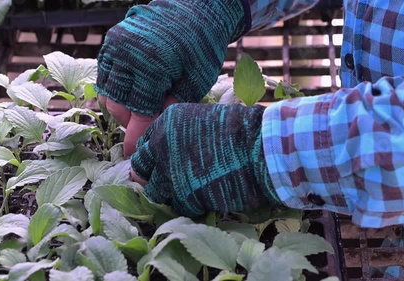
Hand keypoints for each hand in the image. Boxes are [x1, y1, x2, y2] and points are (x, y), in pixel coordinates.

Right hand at [95, 0, 247, 156]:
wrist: (196, 9)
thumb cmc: (202, 47)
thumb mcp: (195, 82)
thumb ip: (171, 107)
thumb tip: (149, 133)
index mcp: (151, 65)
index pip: (139, 112)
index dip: (137, 136)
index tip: (134, 154)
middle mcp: (126, 54)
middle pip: (117, 105)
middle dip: (130, 121)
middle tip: (145, 126)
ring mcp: (115, 45)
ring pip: (107, 91)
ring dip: (121, 106)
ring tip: (142, 108)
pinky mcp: (111, 40)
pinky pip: (105, 74)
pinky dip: (117, 88)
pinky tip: (136, 91)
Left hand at [130, 104, 281, 216]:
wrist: (262, 149)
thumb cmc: (242, 130)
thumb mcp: (204, 120)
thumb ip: (181, 135)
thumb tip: (174, 151)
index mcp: (165, 124)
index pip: (144, 145)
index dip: (154, 156)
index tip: (163, 162)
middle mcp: (161, 147)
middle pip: (141, 169)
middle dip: (153, 176)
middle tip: (170, 181)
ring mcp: (170, 173)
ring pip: (155, 192)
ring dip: (170, 193)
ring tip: (190, 190)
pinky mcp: (185, 197)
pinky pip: (178, 207)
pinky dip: (190, 206)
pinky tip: (206, 198)